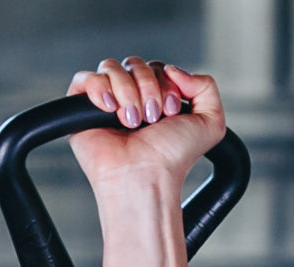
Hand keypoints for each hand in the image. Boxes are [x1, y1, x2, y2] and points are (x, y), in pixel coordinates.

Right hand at [66, 59, 224, 191]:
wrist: (147, 175)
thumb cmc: (173, 158)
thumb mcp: (211, 123)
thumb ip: (207, 86)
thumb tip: (174, 69)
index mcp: (156, 99)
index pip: (157, 67)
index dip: (166, 83)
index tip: (171, 112)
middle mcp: (131, 98)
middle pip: (136, 63)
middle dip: (149, 87)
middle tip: (152, 119)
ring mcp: (106, 102)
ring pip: (112, 67)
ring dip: (128, 92)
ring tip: (133, 121)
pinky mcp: (81, 108)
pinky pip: (85, 77)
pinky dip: (99, 88)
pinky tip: (111, 109)